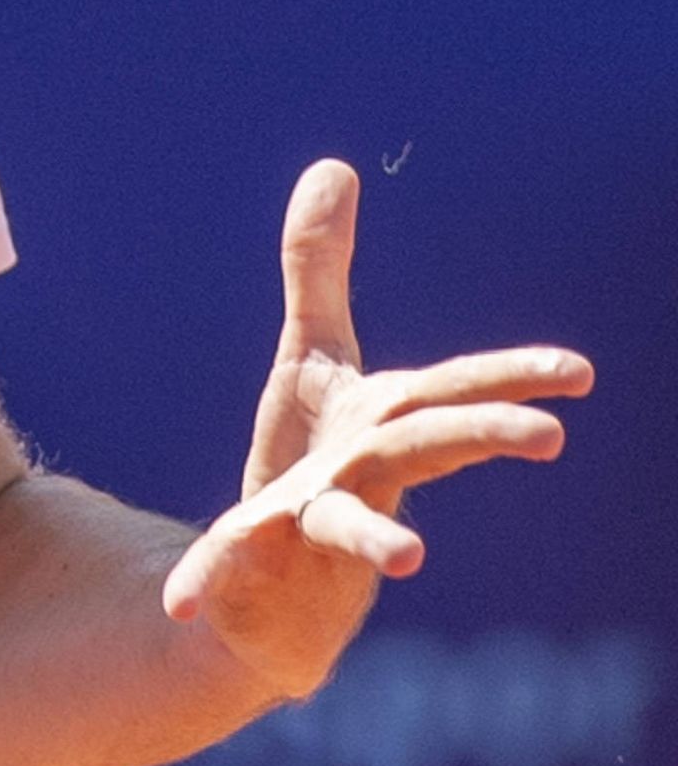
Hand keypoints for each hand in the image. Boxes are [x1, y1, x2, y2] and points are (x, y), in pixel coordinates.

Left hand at [160, 160, 590, 699]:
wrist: (270, 594)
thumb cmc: (312, 467)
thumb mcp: (311, 362)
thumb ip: (318, 271)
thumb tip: (333, 164)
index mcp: (379, 428)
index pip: (451, 393)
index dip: (512, 377)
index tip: (582, 373)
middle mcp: (358, 482)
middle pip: (422, 448)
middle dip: (480, 434)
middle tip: (551, 435)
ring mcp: (311, 540)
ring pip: (347, 529)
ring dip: (379, 535)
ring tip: (414, 557)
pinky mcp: (254, 588)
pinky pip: (228, 584)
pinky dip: (208, 585)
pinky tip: (183, 601)